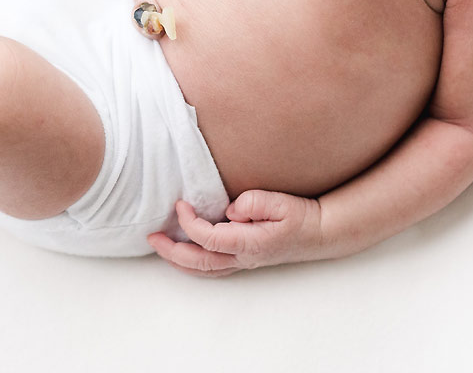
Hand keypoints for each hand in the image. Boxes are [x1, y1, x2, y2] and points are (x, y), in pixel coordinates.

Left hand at [146, 191, 326, 276]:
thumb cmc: (302, 216)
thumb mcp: (281, 203)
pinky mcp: (244, 259)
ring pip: (204, 269)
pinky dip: (193, 263)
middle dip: (171, 251)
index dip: (189, 223)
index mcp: (250, 243)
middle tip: (152, 237)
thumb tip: (230, 210)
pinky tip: (184, 253)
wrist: (321, 233)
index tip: (180, 204)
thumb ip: (253, 202)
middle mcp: (243, 258)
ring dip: (179, 260)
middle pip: (199, 262)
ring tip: (160, 247)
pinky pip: (212, 267)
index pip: (208, 238)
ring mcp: (243, 262)